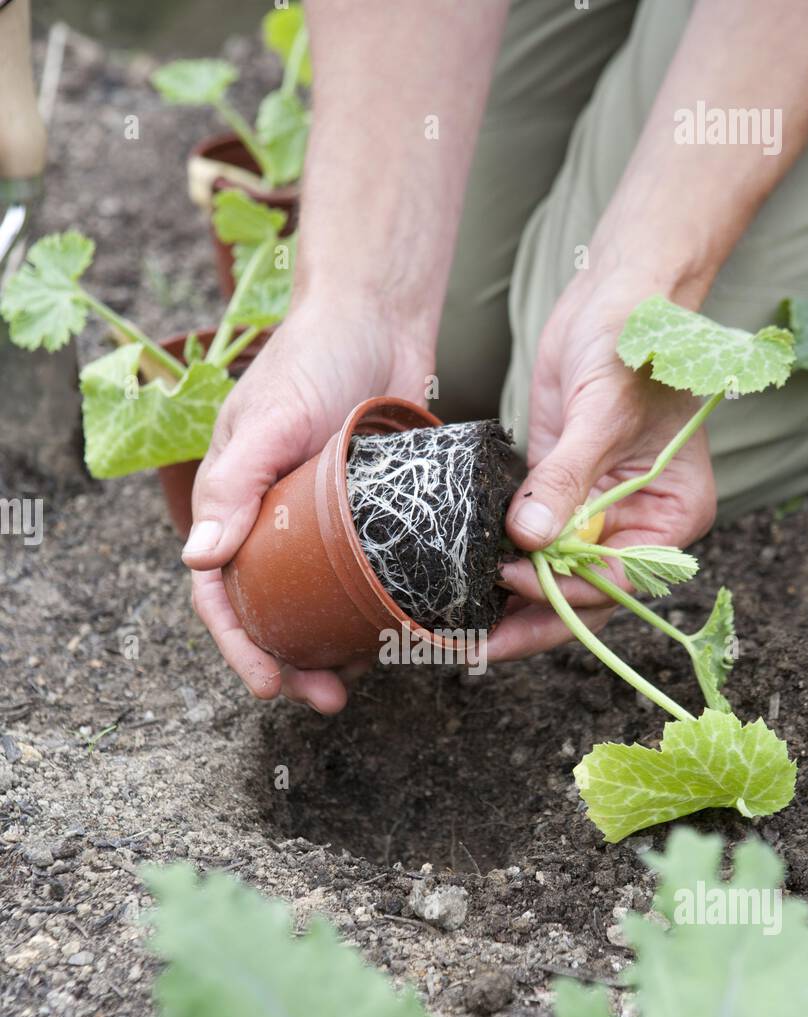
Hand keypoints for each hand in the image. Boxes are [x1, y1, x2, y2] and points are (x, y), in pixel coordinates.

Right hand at [182, 291, 432, 711]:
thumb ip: (233, 487)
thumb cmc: (313, 356)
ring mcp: (325, 519)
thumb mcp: (267, 421)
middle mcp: (275, 518)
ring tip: (362, 677)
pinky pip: (368, 571)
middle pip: (273, 608)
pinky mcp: (373, 512)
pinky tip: (399, 631)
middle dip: (293, 660)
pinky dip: (376, 606)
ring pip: (322, 599)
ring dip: (335, 643)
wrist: (379, 315)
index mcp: (235, 502)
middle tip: (328, 699)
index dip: (238, 644)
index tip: (268, 685)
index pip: (221, 591)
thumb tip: (198, 563)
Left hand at [488, 271, 716, 661]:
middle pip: (583, 595)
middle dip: (529, 622)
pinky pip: (531, 542)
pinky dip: (502, 560)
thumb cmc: (632, 343)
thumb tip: (530, 540)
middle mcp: (637, 525)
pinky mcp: (559, 490)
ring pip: (553, 576)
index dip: (562, 594)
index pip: (617, 582)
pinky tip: (463, 578)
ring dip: (510, 600)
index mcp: (671, 516)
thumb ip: (566, 480)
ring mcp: (597, 511)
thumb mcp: (601, 414)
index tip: (510, 580)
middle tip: (470, 645)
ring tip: (457, 624)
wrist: (617, 294)